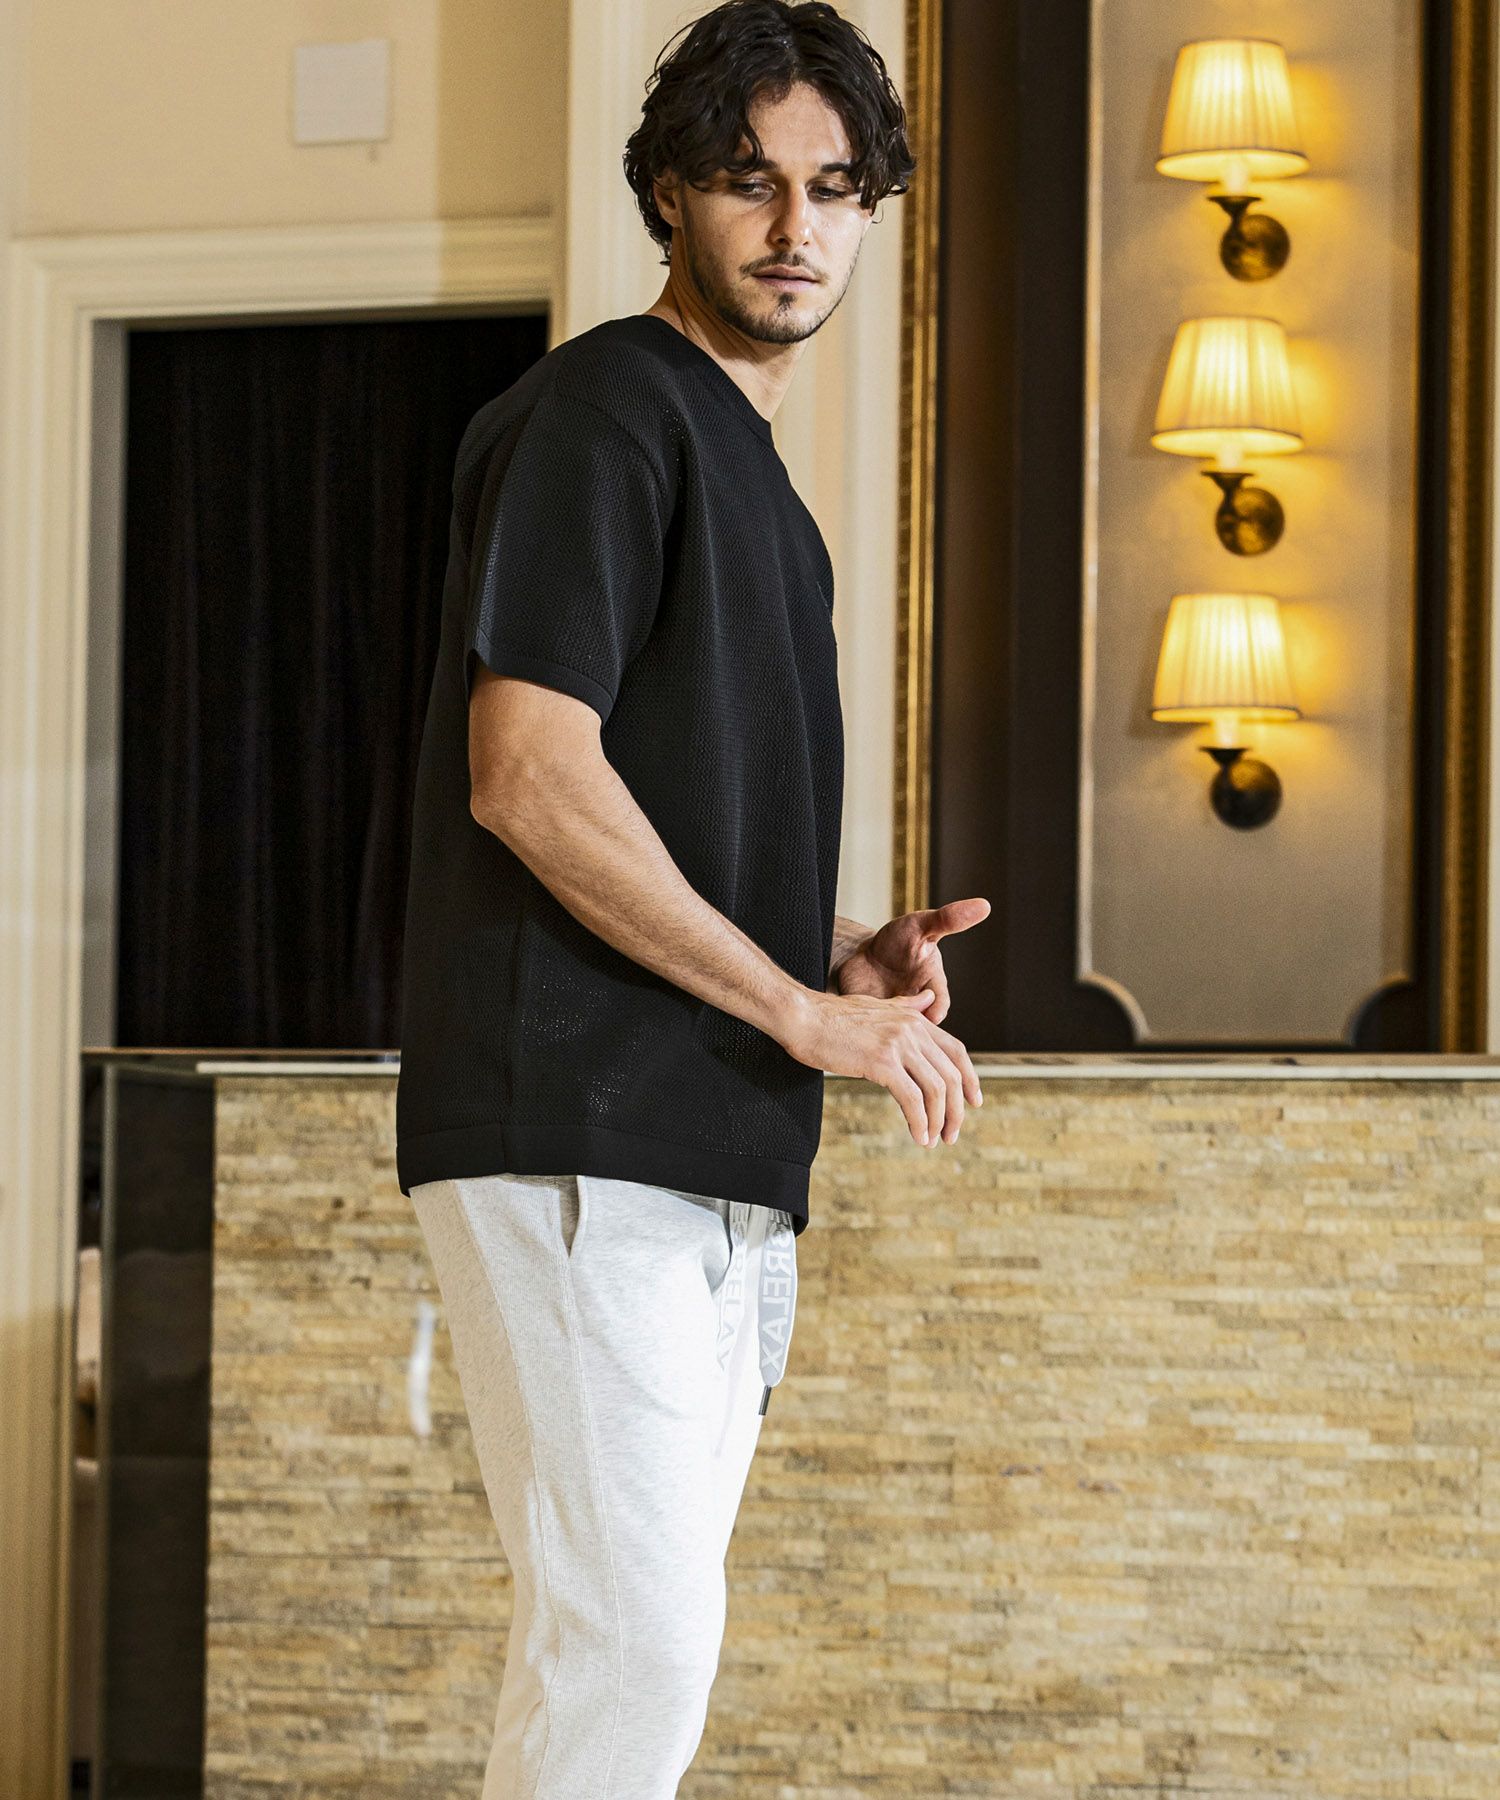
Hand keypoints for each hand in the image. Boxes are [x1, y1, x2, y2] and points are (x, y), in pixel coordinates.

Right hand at [774, 985, 981, 1148]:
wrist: (802, 1017)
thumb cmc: (832, 1016)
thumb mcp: (878, 1006)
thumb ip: (907, 1006)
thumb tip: (929, 999)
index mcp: (914, 1019)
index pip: (956, 1051)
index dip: (970, 1079)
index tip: (973, 1102)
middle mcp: (912, 1030)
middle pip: (951, 1075)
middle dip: (956, 1109)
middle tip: (951, 1133)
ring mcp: (898, 1045)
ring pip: (936, 1090)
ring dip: (939, 1121)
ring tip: (933, 1140)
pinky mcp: (881, 1063)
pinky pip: (912, 1099)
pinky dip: (919, 1122)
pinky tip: (918, 1136)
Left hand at [834, 896, 991, 1026]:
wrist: (864, 955)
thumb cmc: (898, 939)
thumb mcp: (921, 925)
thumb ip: (948, 919)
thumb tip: (983, 905)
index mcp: (933, 984)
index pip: (941, 1003)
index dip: (936, 1010)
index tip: (931, 1015)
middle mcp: (916, 1005)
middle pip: (921, 1026)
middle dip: (913, 1028)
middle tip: (899, 1023)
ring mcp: (895, 1016)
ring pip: (897, 1034)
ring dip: (889, 1031)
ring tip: (877, 1020)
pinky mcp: (873, 1022)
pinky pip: (873, 1034)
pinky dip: (867, 1031)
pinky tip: (858, 1023)